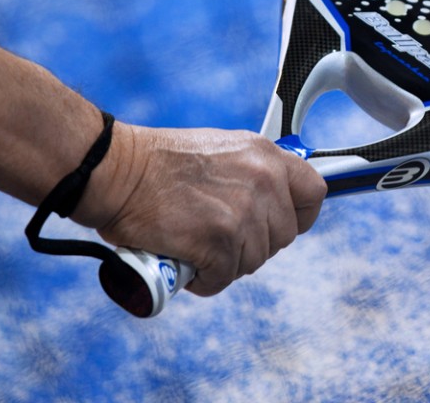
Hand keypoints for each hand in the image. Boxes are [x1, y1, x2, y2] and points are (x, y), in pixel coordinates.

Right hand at [73, 123, 326, 296]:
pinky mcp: (220, 242)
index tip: (282, 225)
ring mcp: (244, 213)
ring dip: (228, 263)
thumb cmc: (158, 163)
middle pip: (284, 236)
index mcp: (266, 155)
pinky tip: (188, 264)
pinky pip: (225, 278)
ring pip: (255, 260)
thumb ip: (252, 172)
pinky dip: (206, 280)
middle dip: (256, 244)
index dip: (301, 216)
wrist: (116, 170)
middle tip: (222, 239)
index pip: (314, 192)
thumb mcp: (222, 150)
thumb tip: (270, 201)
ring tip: (198, 247)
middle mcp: (264, 181)